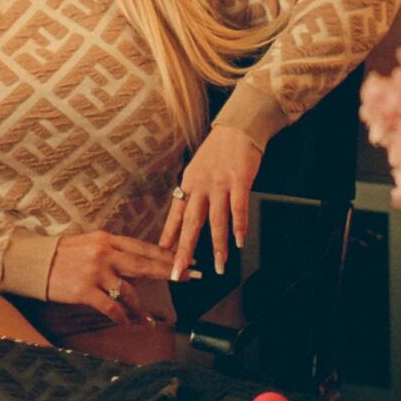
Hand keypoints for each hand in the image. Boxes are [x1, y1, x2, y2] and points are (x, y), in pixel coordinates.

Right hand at [46, 231, 176, 323]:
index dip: (166, 255)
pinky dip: (122, 317)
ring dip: (140, 308)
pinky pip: (111, 307)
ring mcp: (95, 272)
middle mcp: (104, 253)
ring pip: (129, 291)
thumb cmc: (62, 255)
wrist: (33, 263)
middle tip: (190, 278)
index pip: (143, 247)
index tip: (185, 260)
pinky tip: (128, 323)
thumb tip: (137, 264)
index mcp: (107, 239)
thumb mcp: (89, 244)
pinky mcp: (85, 291)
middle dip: (169, 272)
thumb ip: (112, 251)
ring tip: (147, 320)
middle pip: (144, 264)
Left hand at [159, 124, 262, 279]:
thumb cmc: (218, 152)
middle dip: (184, 250)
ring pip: (216, 220)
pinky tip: (239, 242)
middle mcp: (201, 185)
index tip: (161, 256)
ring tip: (219, 266)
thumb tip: (185, 219)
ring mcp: (220, 183)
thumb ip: (193, 194)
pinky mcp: (239, 180)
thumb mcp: (198, 171)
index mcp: (188, 183)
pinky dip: (239, 226)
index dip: (169, 236)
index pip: (176, 214)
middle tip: (179, 271)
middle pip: (191, 222)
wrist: (237, 129)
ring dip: (218, 245)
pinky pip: (238, 208)